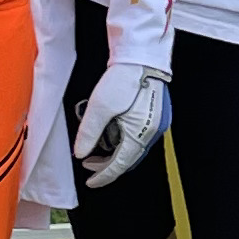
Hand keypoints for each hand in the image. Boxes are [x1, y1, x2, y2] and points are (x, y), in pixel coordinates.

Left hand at [73, 65, 168, 187]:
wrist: (142, 56)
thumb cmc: (125, 77)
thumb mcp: (100, 106)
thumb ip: (89, 133)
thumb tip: (81, 152)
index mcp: (140, 134)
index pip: (120, 165)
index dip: (103, 176)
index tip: (91, 182)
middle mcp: (153, 132)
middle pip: (128, 159)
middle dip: (108, 164)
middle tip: (89, 162)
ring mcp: (157, 123)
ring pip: (134, 147)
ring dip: (115, 150)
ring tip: (98, 143)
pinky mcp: (157, 114)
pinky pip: (139, 135)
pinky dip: (124, 139)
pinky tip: (113, 130)